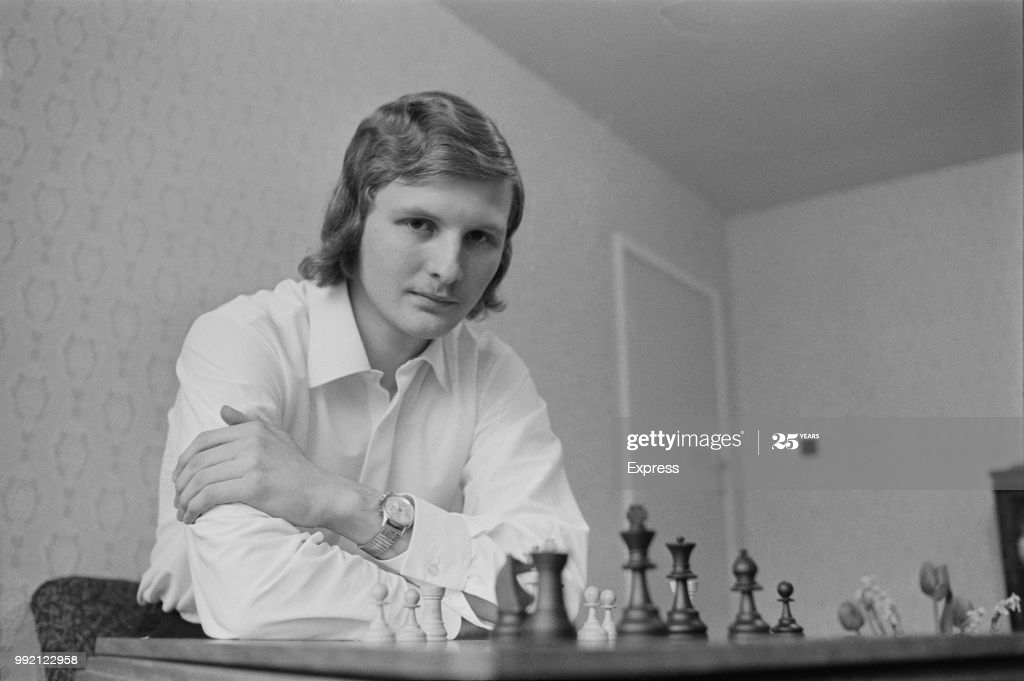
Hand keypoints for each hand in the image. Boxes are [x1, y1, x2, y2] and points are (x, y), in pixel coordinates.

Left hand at [173, 405, 333, 526]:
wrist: (324, 494)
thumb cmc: (298, 470)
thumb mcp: (277, 437)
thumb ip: (248, 423)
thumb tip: (222, 410)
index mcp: (253, 429)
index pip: (203, 441)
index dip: (183, 462)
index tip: (179, 480)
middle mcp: (251, 441)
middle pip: (197, 461)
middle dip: (180, 484)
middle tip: (178, 502)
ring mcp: (253, 463)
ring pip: (200, 480)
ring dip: (185, 500)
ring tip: (184, 514)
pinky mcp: (254, 486)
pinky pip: (210, 496)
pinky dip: (195, 508)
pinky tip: (194, 518)